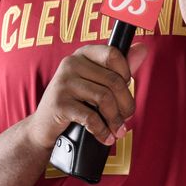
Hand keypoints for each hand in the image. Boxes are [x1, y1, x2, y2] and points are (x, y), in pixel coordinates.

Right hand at [29, 43, 149, 147]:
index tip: (126, 89)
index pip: (113, 54)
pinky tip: (105, 137)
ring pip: (105, 99)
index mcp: (82, 54)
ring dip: (115, 120)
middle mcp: (71, 63)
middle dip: (126, 104)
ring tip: (117, 131)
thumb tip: (142, 49)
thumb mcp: (96, 83)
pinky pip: (91, 117)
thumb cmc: (74, 103)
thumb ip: (119, 68)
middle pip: (113, 81)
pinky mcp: (59, 103)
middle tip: (126, 118)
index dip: (126, 74)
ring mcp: (63, 83)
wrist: (43, 127)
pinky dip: (102, 130)